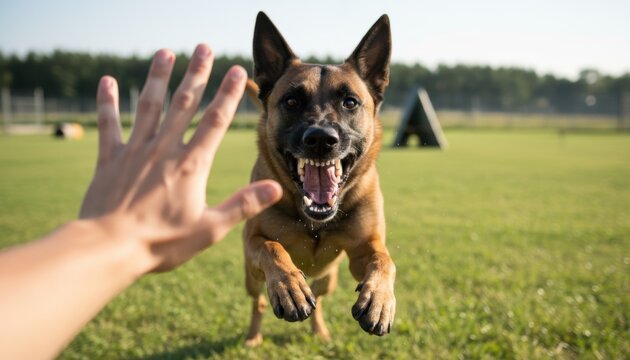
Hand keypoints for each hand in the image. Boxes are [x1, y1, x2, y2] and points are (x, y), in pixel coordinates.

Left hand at [80, 44, 281, 272]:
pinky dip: (108, 103)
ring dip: (158, 78)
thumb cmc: (162, 242)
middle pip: (184, 104)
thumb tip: (275, 188)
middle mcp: (164, 150)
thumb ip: (243, 204)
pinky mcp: (110, 159)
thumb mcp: (210, 228)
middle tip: (204, 47)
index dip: (228, 93)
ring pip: (149, 106)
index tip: (237, 70)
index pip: (215, 121)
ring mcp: (135, 151)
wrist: (110, 248)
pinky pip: (109, 124)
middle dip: (196, 73)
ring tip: (165, 53)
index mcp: (191, 165)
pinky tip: (107, 82)